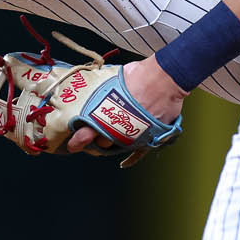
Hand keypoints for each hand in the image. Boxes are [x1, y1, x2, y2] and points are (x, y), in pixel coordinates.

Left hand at [65, 57, 186, 152]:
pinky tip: (124, 163)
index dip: (78, 138)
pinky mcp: (149, 136)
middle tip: (84, 142)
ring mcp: (134, 133)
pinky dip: (131, 160)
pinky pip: (139, 153)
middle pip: (100, 141)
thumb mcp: (114, 78)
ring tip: (103, 143)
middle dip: (92, 142)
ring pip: (116, 147)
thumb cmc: (142, 75)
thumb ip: (104, 89)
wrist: (166, 77)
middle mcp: (120, 127)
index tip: (73, 143)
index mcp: (107, 113)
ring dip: (108, 146)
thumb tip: (94, 85)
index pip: (87, 131)